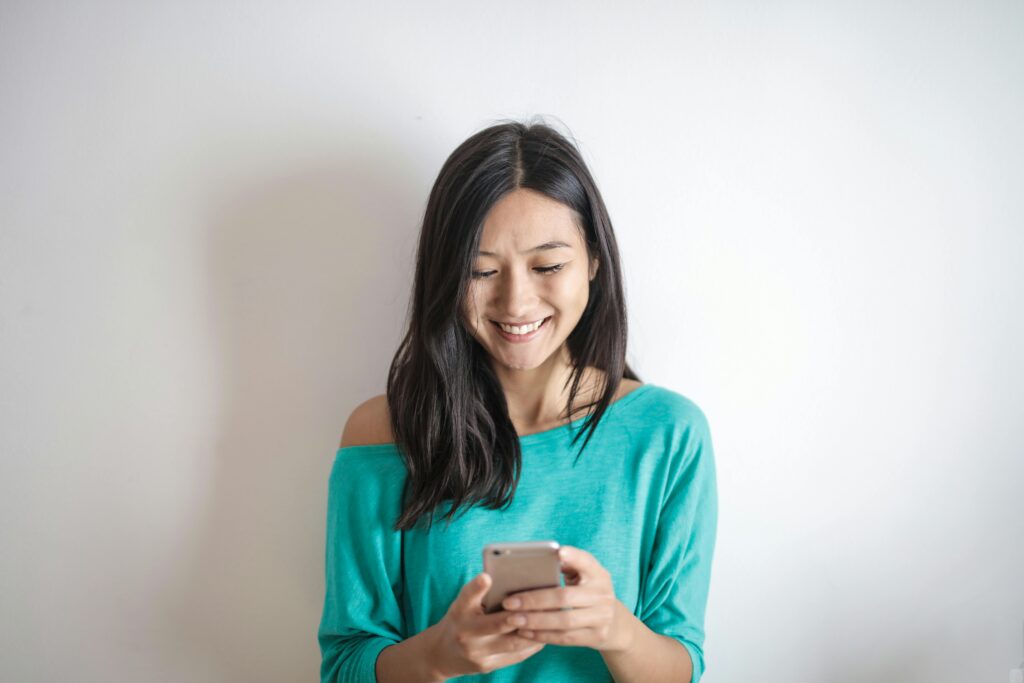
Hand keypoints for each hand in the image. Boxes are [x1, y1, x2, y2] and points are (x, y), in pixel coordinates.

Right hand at [426, 572, 545, 678]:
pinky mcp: (487, 666)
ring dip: (533, 632)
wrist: (442, 653)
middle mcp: (465, 633)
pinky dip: (532, 645)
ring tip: (550, 620)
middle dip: (519, 616)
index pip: (467, 596)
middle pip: (496, 624)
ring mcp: (477, 653)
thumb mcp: (463, 603)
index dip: (477, 586)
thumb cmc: (460, 619)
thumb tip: (513, 578)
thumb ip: (481, 593)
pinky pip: (515, 656)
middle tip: (540, 606)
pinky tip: (544, 635)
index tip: (487, 576)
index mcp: (459, 610)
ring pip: (512, 643)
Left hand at [500, 545, 633, 651]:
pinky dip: (542, 636)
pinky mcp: (596, 636)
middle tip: (509, 602)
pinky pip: (565, 638)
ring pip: (564, 621)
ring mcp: (602, 617)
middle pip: (565, 597)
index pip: (586, 561)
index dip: (573, 557)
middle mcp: (603, 594)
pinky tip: (524, 632)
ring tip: (512, 619)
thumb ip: (565, 567)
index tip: (558, 552)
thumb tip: (534, 563)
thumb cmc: (587, 592)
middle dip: (534, 600)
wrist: (615, 623)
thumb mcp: (584, 576)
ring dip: (535, 621)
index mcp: (598, 573)